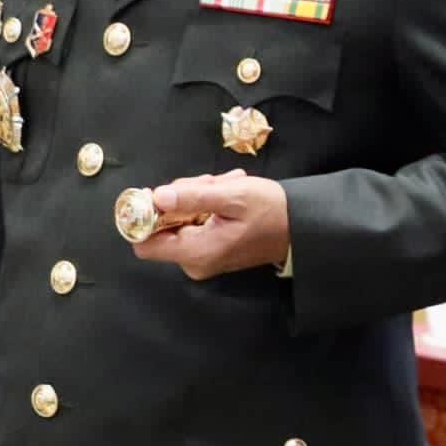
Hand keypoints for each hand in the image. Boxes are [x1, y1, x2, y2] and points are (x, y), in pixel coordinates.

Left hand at [137, 173, 290, 278]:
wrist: (301, 228)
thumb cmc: (271, 211)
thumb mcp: (233, 196)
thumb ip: (192, 197)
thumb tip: (156, 196)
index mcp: (195, 251)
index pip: (144, 243)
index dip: (145, 216)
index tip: (162, 194)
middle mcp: (194, 261)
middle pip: (164, 225)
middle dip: (182, 198)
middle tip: (211, 183)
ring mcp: (202, 258)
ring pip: (180, 220)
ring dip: (199, 197)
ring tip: (227, 186)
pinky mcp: (211, 251)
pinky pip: (195, 224)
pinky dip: (207, 206)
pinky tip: (229, 196)